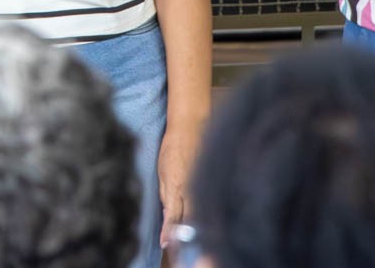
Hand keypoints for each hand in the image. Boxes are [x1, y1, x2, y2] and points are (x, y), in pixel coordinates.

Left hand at [157, 123, 198, 249]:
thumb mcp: (162, 171)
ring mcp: (203, 184)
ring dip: (197, 225)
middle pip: (190, 219)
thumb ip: (165, 195)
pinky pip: (209, 200)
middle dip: (185, 234)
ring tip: (193, 239)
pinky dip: (206, 211)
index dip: (170, 231)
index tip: (166, 244)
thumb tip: (167, 214)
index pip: (173, 216)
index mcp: (176, 186)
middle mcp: (191, 188)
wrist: (191, 125)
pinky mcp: (212, 180)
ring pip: (201, 212)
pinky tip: (206, 219)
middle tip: (178, 249)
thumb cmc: (173, 146)